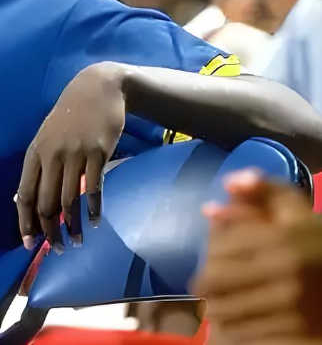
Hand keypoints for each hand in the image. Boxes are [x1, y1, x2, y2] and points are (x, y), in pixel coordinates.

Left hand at [16, 62, 125, 251]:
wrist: (98, 87)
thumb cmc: (71, 114)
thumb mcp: (47, 136)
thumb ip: (38, 165)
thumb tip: (22, 199)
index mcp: (34, 152)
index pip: (23, 195)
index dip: (25, 222)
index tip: (28, 244)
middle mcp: (51, 155)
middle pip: (45, 203)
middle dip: (49, 231)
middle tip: (57, 249)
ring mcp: (74, 154)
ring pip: (69, 200)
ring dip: (72, 226)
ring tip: (77, 242)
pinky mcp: (98, 153)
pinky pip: (93, 188)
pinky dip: (93, 209)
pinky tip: (95, 222)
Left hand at [192, 171, 321, 344]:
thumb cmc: (315, 238)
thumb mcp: (293, 208)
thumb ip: (260, 192)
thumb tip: (225, 186)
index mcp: (281, 237)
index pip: (218, 250)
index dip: (207, 255)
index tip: (209, 260)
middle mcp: (285, 270)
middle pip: (216, 282)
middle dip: (205, 284)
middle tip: (205, 287)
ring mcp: (292, 304)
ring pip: (228, 310)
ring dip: (215, 308)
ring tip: (218, 304)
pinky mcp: (298, 331)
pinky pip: (247, 333)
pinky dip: (234, 330)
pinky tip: (237, 323)